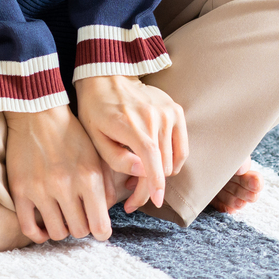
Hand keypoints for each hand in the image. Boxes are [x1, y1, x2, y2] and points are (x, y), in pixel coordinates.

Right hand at [2, 106, 120, 241]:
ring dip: (62, 229)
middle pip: (79, 231)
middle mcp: (66, 185)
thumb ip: (106, 185)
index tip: (99, 229)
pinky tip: (44, 228)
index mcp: (89, 176)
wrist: (38, 114)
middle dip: (82, 227)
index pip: (100, 225)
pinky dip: (38, 234)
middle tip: (80, 218)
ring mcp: (41, 189)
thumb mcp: (96, 155)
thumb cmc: (71, 134)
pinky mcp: (20, 190)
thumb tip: (108, 212)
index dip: (101, 232)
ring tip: (63, 218)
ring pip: (57, 233)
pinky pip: (29, 228)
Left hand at [75, 74, 188, 211]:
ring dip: (159, 176)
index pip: (151, 158)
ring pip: (173, 160)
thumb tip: (142, 172)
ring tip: (140, 178)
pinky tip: (156, 166)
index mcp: (132, 124)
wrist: (109, 77)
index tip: (156, 201)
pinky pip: (182, 148)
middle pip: (162, 165)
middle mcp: (156, 117)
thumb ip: (117, 159)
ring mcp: (169, 112)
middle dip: (148, 186)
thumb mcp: (96, 138)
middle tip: (130, 194)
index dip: (155, 183)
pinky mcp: (176, 111)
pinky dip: (172, 162)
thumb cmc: (97, 110)